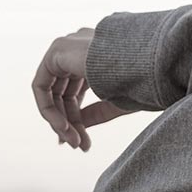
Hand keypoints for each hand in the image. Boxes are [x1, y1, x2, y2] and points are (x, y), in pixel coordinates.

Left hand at [33, 26, 135, 151]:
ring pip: (51, 91)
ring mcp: (69, 46)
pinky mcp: (58, 50)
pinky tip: (63, 127)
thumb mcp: (116, 102)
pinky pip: (41, 86)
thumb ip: (94, 114)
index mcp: (100, 54)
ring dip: (60, 119)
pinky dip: (48, 109)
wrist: (150, 65)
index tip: (82, 141)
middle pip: (64, 92)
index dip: (76, 117)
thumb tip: (74, 131)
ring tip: (73, 140)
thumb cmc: (145, 81)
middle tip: (78, 145)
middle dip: (69, 121)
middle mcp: (82, 46)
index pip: (78, 89)